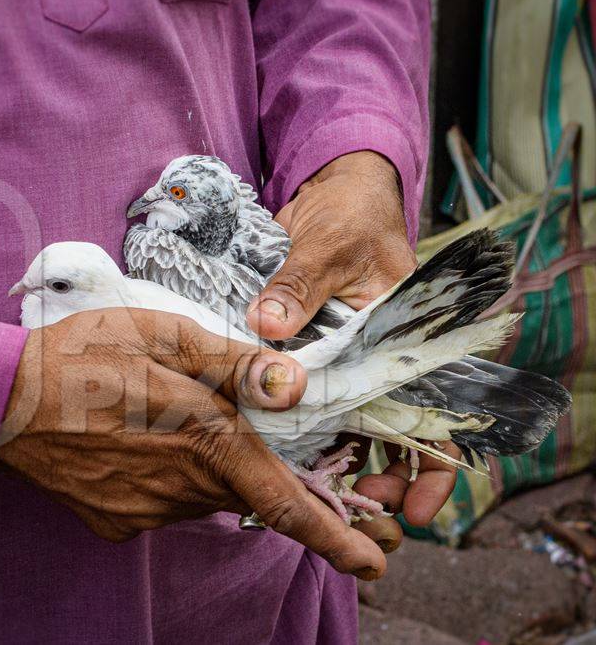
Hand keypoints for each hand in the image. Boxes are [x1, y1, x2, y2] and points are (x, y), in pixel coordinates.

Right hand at [0, 307, 387, 579]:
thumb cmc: (82, 353)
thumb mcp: (163, 333)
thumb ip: (233, 363)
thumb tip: (294, 385)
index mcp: (203, 439)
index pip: (285, 503)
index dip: (337, 539)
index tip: (374, 563)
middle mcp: (180, 489)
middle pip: (239, 485)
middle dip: (243, 463)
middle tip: (201, 420)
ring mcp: (145, 513)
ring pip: (199, 492)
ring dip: (195, 462)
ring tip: (147, 417)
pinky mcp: (115, 523)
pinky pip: (159, 503)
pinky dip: (158, 475)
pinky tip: (123, 442)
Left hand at [247, 151, 456, 550]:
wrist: (329, 191)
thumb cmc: (350, 213)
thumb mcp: (328, 246)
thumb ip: (299, 287)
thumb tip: (265, 324)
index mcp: (406, 338)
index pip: (435, 414)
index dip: (431, 467)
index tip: (414, 508)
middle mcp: (378, 356)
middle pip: (390, 432)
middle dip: (380, 478)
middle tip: (357, 509)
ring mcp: (343, 357)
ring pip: (346, 422)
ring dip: (336, 458)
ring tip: (320, 496)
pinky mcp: (307, 352)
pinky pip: (304, 396)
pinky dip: (296, 422)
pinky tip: (280, 453)